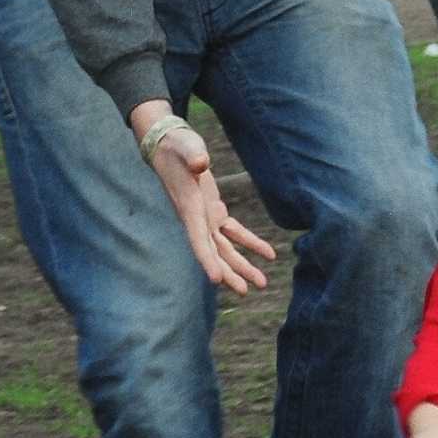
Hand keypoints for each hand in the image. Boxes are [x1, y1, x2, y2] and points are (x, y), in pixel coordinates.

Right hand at [138, 112, 274, 294]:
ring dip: (242, 265)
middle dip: (229, 272)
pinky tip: (268, 254)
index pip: (198, 240)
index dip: (207, 261)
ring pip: (225, 248)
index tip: (217, 280)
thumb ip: (193, 155)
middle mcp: (197, 219)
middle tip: (246, 291)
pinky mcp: (213, 211)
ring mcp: (205, 217)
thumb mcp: (185, 147)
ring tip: (261, 282)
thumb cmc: (177, 146)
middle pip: (213, 253)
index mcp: (190, 208)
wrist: (169, 146)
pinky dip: (250, 243)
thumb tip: (201, 163)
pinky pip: (234, 232)